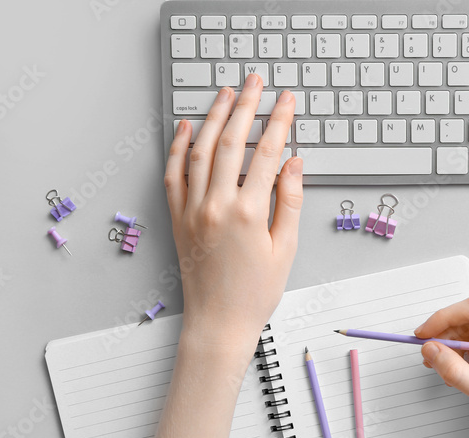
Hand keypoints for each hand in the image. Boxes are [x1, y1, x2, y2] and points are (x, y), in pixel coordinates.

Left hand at [163, 74, 302, 355]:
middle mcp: (216, 205)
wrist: (218, 323)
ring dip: (213, 117)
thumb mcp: (284, 249)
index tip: (287, 101)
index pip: (267, 153)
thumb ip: (289, 201)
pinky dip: (177, 146)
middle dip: (246, 106)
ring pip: (199, 150)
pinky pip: (173, 173)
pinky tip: (185, 127)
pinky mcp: (178, 218)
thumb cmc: (254, 293)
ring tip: (225, 94)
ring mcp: (192, 210)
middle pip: (230, 141)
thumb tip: (294, 163)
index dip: (279, 121)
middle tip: (255, 82)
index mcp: (247, 213)